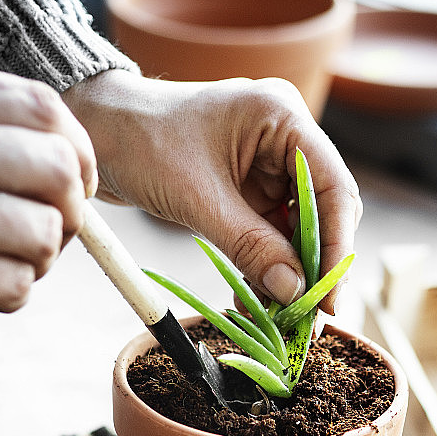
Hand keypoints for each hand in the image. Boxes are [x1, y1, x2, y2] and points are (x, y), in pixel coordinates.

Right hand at [0, 70, 96, 311]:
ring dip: (40, 259)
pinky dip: (11, 294)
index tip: (80, 181)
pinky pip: (17, 284)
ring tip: (8, 260)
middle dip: (70, 209)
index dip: (80, 149)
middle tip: (51, 229)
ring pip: (44, 233)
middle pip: (58, 170)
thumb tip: (77, 175)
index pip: (41, 108)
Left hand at [63, 71, 361, 312]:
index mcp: (283, 117)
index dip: (337, 246)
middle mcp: (284, 139)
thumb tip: (293, 291)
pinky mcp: (248, 189)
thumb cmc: (142, 143)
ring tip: (283, 318)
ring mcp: (267, 165)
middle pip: (321, 212)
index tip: (329, 297)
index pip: (333, 187)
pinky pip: (269, 235)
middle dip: (314, 266)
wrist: (98, 134)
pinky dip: (264, 267)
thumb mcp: (199, 198)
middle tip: (310, 317)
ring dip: (288, 273)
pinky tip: (257, 302)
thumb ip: (250, 245)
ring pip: (295, 230)